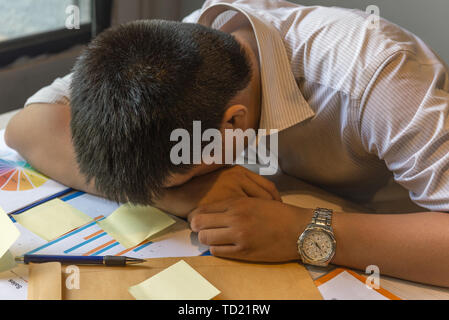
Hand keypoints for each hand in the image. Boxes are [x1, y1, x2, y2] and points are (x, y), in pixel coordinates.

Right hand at [153, 166, 280, 216]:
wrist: (177, 191)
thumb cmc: (199, 186)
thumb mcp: (221, 178)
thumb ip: (237, 183)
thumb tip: (256, 196)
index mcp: (239, 171)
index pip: (267, 187)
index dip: (275, 200)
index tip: (278, 210)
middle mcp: (237, 178)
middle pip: (266, 198)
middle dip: (273, 211)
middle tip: (276, 222)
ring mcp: (230, 191)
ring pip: (256, 209)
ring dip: (262, 220)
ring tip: (266, 228)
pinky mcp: (222, 204)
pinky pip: (242, 217)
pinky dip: (248, 226)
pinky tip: (249, 232)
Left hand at [188, 198, 312, 261]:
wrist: (299, 229)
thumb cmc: (280, 214)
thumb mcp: (256, 200)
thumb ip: (235, 204)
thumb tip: (215, 210)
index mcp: (238, 203)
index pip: (205, 208)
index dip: (197, 214)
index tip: (196, 218)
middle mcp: (236, 218)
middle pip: (200, 223)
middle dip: (197, 226)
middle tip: (200, 228)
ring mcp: (239, 235)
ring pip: (206, 238)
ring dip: (206, 238)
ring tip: (212, 237)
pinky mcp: (244, 252)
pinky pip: (218, 251)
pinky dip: (216, 249)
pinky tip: (222, 245)